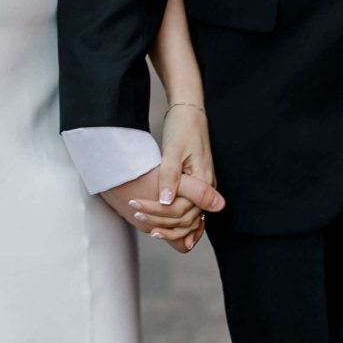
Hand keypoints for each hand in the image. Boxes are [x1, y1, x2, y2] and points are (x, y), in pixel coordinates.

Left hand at [101, 111, 223, 255]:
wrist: (189, 113)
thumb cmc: (182, 128)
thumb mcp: (174, 150)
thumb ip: (170, 176)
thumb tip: (166, 201)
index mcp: (203, 181)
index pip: (181, 210)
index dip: (157, 212)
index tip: (136, 207)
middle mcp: (207, 188)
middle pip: (185, 219)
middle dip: (161, 222)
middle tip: (137, 216)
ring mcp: (202, 188)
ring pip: (189, 220)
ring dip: (169, 226)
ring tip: (147, 225)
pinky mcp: (196, 186)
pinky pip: (190, 212)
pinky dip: (178, 223)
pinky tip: (165, 228)